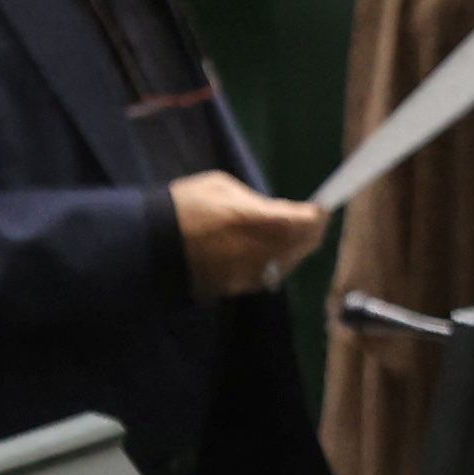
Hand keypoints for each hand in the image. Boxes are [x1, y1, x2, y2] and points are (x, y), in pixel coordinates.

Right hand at [172, 172, 328, 296]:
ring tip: (293, 234)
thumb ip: (257, 201)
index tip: (322, 208)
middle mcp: (260, 252)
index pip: (305, 222)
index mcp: (257, 220)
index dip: (318, 215)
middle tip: (313, 221)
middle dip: (312, 233)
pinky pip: (268, 274)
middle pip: (304, 246)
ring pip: (288, 264)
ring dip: (295, 249)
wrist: (151, 244)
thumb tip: (276, 213)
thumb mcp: (222, 186)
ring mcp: (250, 274)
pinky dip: (275, 261)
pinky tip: (268, 250)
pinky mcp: (238, 288)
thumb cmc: (186, 206)